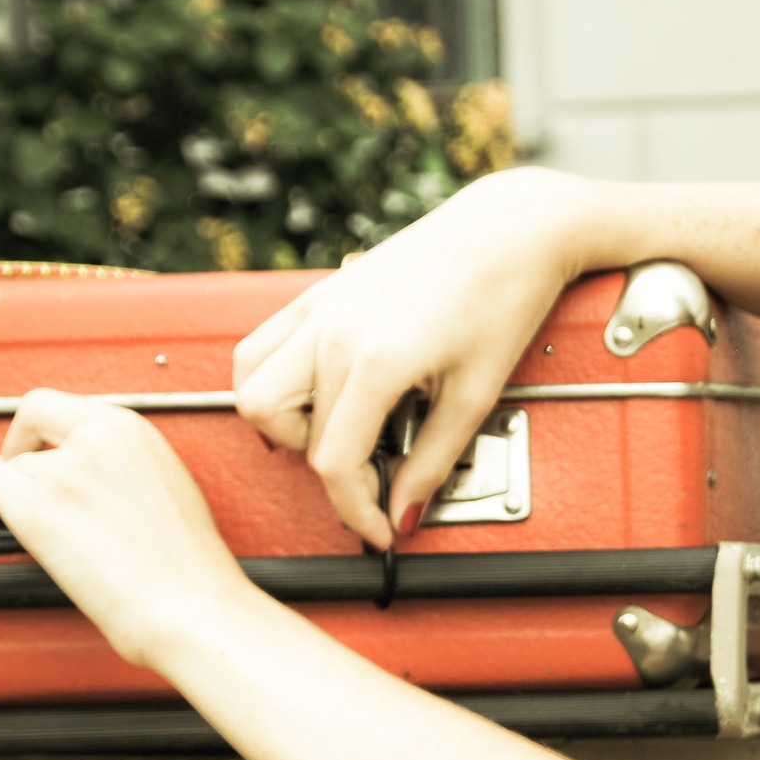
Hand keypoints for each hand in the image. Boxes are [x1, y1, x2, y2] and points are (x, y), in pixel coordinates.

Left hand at [0, 389, 258, 670]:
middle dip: (23, 455)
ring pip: (12, 466)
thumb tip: (96, 477)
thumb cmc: (191, 571)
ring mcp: (66, 471)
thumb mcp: (171, 491)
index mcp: (134, 431)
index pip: (62, 406)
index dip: (40, 430)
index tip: (39, 450)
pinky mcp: (37, 507)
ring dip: (12, 492)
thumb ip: (130, 469)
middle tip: (22, 483)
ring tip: (20, 521)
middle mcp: (99, 439)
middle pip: (33, 428)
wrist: (192, 609)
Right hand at [233, 166, 592, 547]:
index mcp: (377, 358)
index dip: (354, 510)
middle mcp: (336, 329)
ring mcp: (320, 305)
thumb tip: (404, 511)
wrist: (508, 232)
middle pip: (278, 425)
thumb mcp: (476, 395)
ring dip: (283, 422)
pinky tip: (317, 396)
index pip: (332, 461)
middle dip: (319, 464)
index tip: (377, 528)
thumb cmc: (504, 299)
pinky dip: (273, 381)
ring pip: (251, 384)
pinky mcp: (318, 292)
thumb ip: (433, 461)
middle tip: (369, 469)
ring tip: (338, 430)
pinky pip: (261, 346)